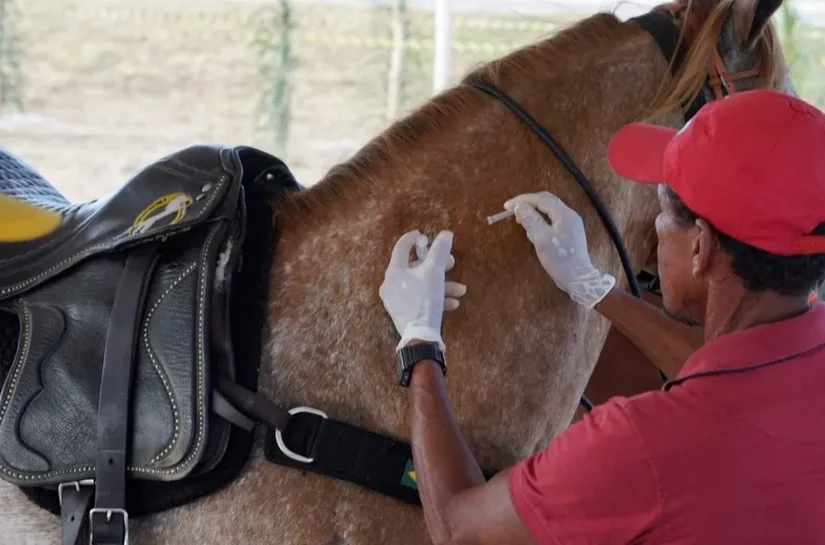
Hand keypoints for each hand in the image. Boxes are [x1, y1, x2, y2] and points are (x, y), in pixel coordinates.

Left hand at [379, 230, 466, 351]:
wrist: (421, 337)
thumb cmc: (424, 299)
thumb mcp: (434, 272)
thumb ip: (440, 251)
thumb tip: (446, 234)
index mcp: (394, 272)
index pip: (401, 248)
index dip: (413, 239)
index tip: (424, 235)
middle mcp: (391, 285)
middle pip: (416, 268)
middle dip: (438, 266)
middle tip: (452, 264)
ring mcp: (397, 300)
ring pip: (422, 285)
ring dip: (442, 285)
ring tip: (460, 290)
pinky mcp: (404, 313)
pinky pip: (421, 299)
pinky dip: (436, 298)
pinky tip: (453, 303)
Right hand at [504, 191, 614, 308]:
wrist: (577, 278)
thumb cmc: (559, 259)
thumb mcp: (542, 240)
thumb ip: (531, 221)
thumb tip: (518, 206)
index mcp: (564, 214)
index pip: (541, 199)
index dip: (523, 200)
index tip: (506, 206)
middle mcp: (569, 215)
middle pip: (546, 201)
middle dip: (528, 204)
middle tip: (512, 211)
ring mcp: (570, 223)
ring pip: (549, 210)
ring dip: (533, 212)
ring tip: (520, 219)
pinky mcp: (568, 232)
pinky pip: (552, 220)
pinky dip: (540, 220)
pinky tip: (532, 230)